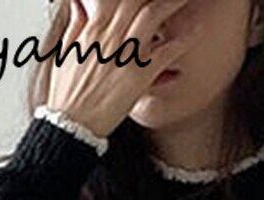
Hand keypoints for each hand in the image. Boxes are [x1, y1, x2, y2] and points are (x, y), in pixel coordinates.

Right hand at [47, 0, 205, 137]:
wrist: (71, 124)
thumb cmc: (67, 94)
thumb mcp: (67, 53)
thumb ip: (77, 25)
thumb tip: (79, 4)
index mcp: (92, 29)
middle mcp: (110, 37)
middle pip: (137, 0)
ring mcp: (125, 55)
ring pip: (151, 16)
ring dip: (173, 3)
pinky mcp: (138, 76)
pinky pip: (165, 53)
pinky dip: (183, 40)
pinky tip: (197, 30)